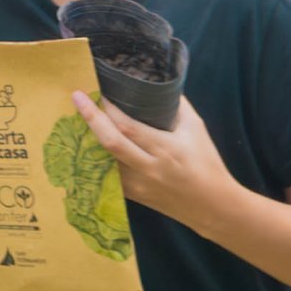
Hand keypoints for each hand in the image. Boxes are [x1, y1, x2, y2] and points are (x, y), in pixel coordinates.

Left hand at [71, 91, 234, 231]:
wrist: (213, 206)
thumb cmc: (207, 163)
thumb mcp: (197, 130)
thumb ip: (177, 106)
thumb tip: (157, 84)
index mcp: (165, 149)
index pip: (128, 127)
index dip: (108, 109)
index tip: (96, 92)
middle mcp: (148, 168)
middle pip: (110, 142)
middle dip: (90, 117)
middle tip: (77, 98)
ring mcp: (137, 185)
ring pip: (102, 159)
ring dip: (88, 138)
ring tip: (78, 117)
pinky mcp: (131, 195)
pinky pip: (106, 173)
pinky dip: (96, 157)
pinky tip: (87, 142)